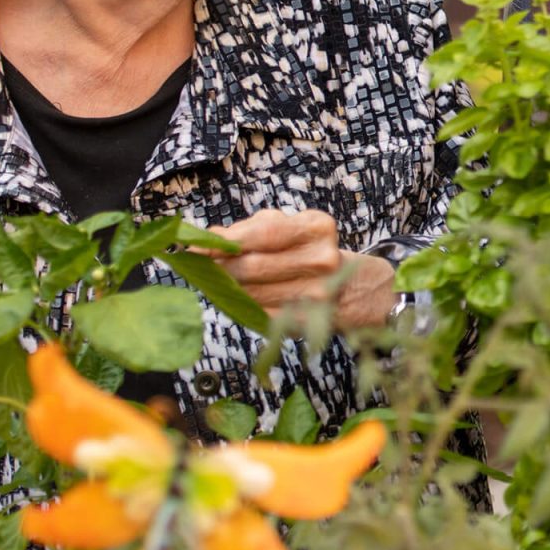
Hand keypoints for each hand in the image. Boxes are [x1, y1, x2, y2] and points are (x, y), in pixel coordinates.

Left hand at [203, 208, 396, 330]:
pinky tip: (237, 297)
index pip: (262, 234)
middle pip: (251, 267)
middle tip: (201, 265)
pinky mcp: (304, 322)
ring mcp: (315, 295)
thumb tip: (206, 236)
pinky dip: (241, 305)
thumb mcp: (290, 228)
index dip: (224, 241)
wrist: (354, 289)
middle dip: (219, 267)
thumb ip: (250, 229)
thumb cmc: (310, 252)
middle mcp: (321, 260)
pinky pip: (258, 313)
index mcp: (317, 228)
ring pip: (250, 293)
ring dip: (226, 288)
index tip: (194, 244)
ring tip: (217, 280)